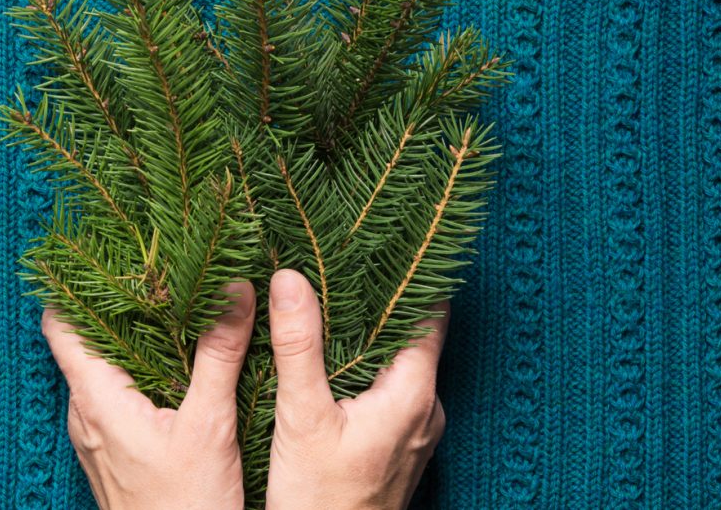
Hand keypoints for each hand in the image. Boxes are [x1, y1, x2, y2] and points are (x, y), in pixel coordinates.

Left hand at [41, 281, 255, 509]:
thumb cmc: (184, 505)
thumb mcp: (209, 424)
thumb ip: (219, 355)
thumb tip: (235, 289)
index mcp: (96, 398)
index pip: (61, 324)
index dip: (72, 283)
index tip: (99, 250)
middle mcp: (85, 413)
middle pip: (83, 340)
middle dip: (114, 302)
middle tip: (151, 267)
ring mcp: (96, 435)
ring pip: (102, 368)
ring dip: (129, 337)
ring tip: (168, 305)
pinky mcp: (113, 451)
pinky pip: (115, 394)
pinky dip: (137, 369)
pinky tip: (174, 363)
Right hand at [265, 269, 447, 509]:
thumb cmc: (320, 500)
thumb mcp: (302, 417)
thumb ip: (298, 345)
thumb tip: (291, 277)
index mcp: (413, 392)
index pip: (429, 312)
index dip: (412, 270)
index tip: (387, 236)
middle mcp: (426, 408)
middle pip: (412, 333)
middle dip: (380, 297)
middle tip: (344, 257)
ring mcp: (415, 429)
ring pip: (398, 362)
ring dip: (370, 332)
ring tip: (332, 297)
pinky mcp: (398, 445)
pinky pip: (389, 387)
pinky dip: (365, 363)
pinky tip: (331, 358)